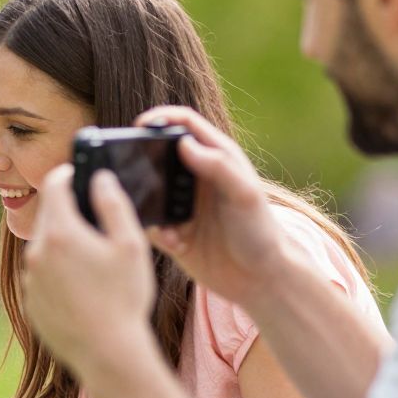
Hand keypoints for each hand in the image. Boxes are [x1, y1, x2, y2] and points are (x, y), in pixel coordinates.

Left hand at [24, 165, 160, 376]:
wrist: (108, 354)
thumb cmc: (124, 299)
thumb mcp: (130, 245)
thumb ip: (113, 204)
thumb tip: (99, 178)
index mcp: (61, 233)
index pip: (54, 186)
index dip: (66, 174)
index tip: (76, 173)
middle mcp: (37, 253)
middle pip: (48, 217)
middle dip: (66, 211)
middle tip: (91, 217)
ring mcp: (30, 280)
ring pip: (44, 248)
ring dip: (62, 245)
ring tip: (92, 261)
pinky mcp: (30, 303)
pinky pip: (41, 277)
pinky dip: (57, 273)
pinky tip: (82, 288)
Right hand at [135, 107, 288, 309]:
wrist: (262, 280)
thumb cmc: (261, 232)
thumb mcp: (244, 194)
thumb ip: (218, 166)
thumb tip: (184, 143)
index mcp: (216, 159)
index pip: (184, 125)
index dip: (161, 117)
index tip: (141, 125)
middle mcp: (196, 179)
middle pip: (159, 156)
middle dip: (144, 163)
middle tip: (135, 174)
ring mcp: (182, 206)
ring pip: (149, 192)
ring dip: (148, 204)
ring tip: (167, 222)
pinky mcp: (173, 233)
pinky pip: (151, 226)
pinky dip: (156, 232)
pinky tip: (177, 243)